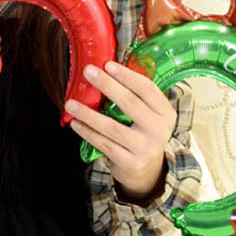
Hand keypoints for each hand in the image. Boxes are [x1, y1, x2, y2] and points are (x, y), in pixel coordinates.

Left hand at [65, 61, 176, 202]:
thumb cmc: (142, 131)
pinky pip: (104, 145)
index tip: (108, 64)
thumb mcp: (148, 114)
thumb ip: (135, 95)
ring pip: (112, 127)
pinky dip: (88, 133)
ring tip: (70, 103)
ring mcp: (145, 148)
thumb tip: (105, 67)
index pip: (147, 89)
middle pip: (130, 103)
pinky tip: (75, 123)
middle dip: (107, 85)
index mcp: (165, 112)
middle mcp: (159, 130)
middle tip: (88, 71)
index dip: (127, 76)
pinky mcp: (131, 163)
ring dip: (88, 113)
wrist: (148, 170)